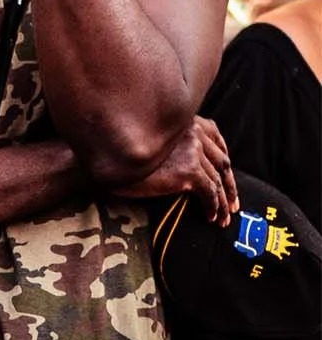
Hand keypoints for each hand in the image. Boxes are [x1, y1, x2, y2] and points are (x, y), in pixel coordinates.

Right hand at [116, 115, 235, 221]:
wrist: (105, 164)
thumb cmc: (120, 156)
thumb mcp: (151, 142)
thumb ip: (170, 144)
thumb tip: (182, 162)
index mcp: (184, 121)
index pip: (215, 137)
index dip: (224, 157)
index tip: (226, 174)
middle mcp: (192, 132)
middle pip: (222, 161)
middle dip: (229, 184)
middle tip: (232, 204)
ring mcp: (192, 150)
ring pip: (217, 180)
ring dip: (222, 202)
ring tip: (223, 218)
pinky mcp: (189, 171)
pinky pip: (209, 192)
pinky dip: (213, 207)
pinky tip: (211, 217)